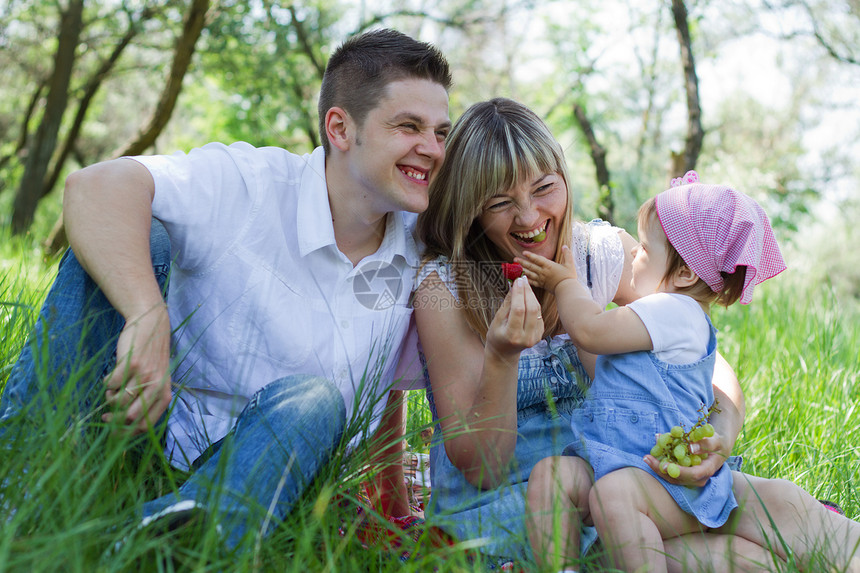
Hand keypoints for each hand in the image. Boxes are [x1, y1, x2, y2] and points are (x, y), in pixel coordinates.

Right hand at [103, 304, 172, 433]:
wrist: (151, 325)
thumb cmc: (151, 356)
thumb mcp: (157, 379)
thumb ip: (147, 398)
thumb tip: (125, 423)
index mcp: (164, 395)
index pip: (146, 425)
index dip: (127, 432)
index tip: (114, 430)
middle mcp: (156, 387)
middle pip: (130, 418)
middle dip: (114, 421)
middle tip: (105, 417)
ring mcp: (144, 376)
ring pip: (118, 402)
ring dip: (109, 399)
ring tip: (112, 390)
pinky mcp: (131, 365)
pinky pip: (110, 384)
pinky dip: (106, 383)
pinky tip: (111, 376)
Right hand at [485, 277, 543, 358]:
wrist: (504, 353)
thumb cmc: (496, 335)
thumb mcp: (497, 320)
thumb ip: (507, 304)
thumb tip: (514, 286)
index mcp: (512, 335)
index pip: (518, 310)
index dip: (519, 293)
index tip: (517, 280)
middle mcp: (526, 337)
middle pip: (531, 309)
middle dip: (527, 292)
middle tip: (523, 279)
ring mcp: (535, 337)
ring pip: (537, 311)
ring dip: (531, 296)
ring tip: (525, 285)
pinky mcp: (540, 334)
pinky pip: (538, 315)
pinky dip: (533, 304)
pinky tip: (527, 297)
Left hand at [518, 246, 576, 292]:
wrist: (567, 289)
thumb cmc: (569, 277)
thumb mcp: (570, 264)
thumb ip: (567, 254)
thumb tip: (565, 246)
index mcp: (549, 266)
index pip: (538, 259)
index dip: (530, 255)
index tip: (523, 252)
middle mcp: (543, 272)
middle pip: (531, 266)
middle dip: (522, 262)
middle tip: (514, 259)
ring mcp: (541, 279)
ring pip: (529, 273)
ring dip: (522, 270)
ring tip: (514, 267)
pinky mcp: (541, 285)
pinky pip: (531, 282)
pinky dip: (525, 279)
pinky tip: (520, 278)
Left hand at [644, 432, 728, 487]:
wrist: (717, 447)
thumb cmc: (716, 442)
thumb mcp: (715, 440)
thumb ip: (705, 443)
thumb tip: (691, 447)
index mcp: (707, 470)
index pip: (692, 474)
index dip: (678, 471)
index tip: (664, 465)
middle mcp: (698, 478)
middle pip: (678, 478)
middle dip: (661, 470)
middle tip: (647, 458)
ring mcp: (690, 478)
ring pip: (671, 477)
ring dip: (657, 468)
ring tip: (646, 457)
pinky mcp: (683, 475)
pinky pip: (670, 473)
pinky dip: (660, 464)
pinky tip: (650, 456)